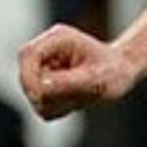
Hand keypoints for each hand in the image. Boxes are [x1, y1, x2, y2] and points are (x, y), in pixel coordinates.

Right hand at [18, 23, 139, 119]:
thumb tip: (42, 86)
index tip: (39, 95)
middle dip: (47, 93)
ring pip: (33, 95)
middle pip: (26, 77)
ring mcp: (43, 68)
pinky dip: (58, 108)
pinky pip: (42, 105)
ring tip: (81, 95)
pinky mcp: (44, 85)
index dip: (28, 76)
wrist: (120, 74)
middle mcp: (47, 51)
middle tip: (77, 97)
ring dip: (56, 102)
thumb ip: (69, 81)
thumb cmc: (113, 70)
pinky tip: (76, 99)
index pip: (28, 54)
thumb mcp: (97, 77)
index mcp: (57, 38)